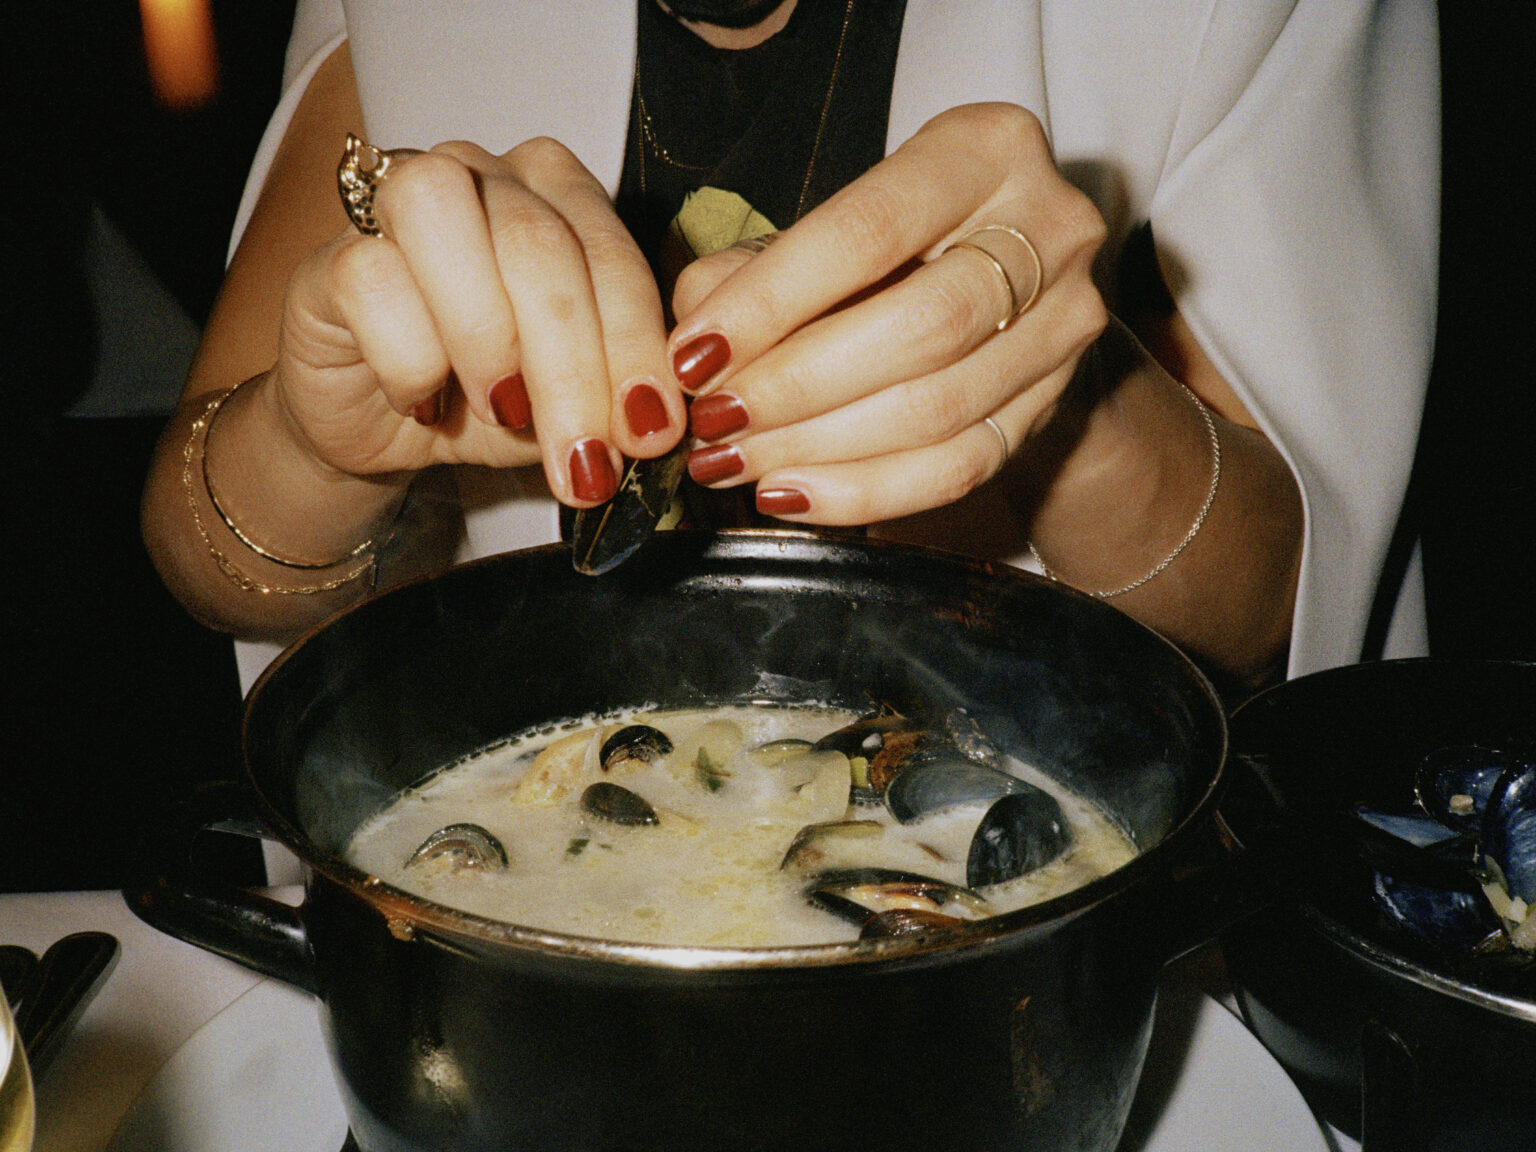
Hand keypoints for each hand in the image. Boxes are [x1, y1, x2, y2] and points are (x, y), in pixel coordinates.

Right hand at [274, 138, 687, 504]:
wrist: (380, 426)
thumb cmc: (486, 399)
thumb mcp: (572, 404)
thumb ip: (618, 397)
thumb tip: (661, 424)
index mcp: (559, 193)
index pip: (611, 253)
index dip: (635, 345)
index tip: (649, 430)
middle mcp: (480, 175)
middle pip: (537, 245)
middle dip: (572, 366)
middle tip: (584, 458)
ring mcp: (396, 202)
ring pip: (446, 223)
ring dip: (486, 336)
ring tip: (502, 412)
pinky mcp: (330, 257)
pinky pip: (372, 281)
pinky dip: (409, 358)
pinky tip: (422, 400)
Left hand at [667, 102, 1106, 523]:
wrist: (1007, 286)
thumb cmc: (892, 245)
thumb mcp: (824, 226)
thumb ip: (747, 270)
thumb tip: (695, 347)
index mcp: (985, 150)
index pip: (868, 231)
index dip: (771, 302)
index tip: (694, 355)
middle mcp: (1049, 229)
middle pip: (919, 328)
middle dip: (796, 386)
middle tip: (713, 421)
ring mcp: (1065, 323)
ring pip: (937, 411)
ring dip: (817, 448)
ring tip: (735, 460)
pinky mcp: (1053, 404)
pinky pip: (957, 468)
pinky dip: (864, 492)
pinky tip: (792, 491)